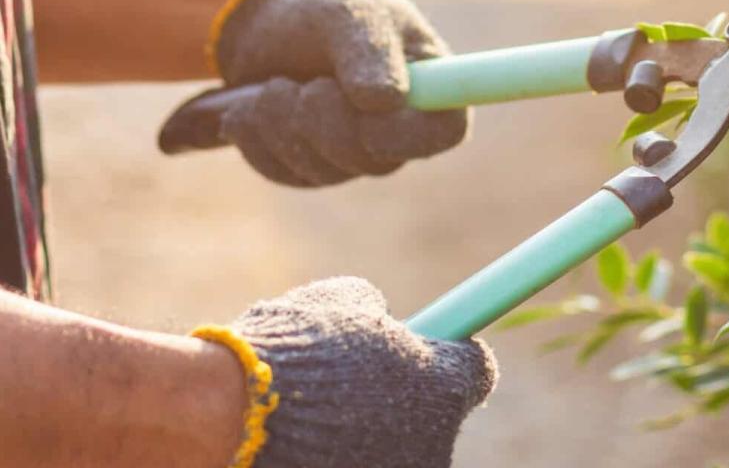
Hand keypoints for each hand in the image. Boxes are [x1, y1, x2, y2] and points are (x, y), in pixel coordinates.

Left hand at [211, 0, 467, 185]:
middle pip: (377, 161)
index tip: (368, 107)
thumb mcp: (349, 11)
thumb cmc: (324, 4)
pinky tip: (246, 109)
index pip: (444, 131)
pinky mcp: (311, 163)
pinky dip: (259, 140)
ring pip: (324, 170)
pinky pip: (286, 171)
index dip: (408, 133)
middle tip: (294, 84)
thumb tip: (386, 101)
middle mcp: (399, 126)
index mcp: (430, 83)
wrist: (268, 16)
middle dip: (326, 122)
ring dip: (283, 126)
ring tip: (270, 85)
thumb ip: (370, 50)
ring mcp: (355, 150)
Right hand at [235, 276, 495, 467]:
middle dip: (402, 400)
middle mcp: (433, 448)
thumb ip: (374, 310)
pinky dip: (338, 456)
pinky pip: (361, 466)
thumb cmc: (290, 351)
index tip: (432, 346)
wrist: (227, 418)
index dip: (451, 354)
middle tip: (356, 383)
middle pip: (434, 420)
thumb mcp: (340, 301)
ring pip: (394, 450)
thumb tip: (378, 317)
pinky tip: (299, 445)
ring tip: (316, 414)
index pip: (476, 370)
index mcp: (441, 387)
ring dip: (369, 433)